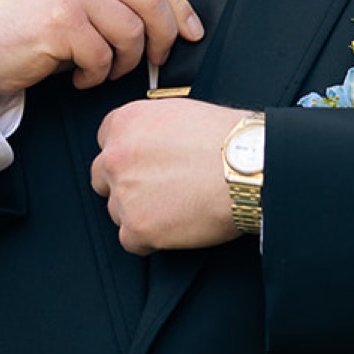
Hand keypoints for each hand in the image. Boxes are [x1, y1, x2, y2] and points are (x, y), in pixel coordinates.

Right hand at [0, 0, 201, 99]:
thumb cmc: (32, 26)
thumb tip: (180, 20)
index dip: (179, 7)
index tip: (191, 32)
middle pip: (151, 1)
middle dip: (161, 39)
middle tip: (151, 61)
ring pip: (131, 32)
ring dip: (122, 63)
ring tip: (100, 68)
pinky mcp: (60, 21)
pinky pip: (103, 57)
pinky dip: (96, 76)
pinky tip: (78, 75)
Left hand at [91, 99, 247, 255]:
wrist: (250, 168)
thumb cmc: (227, 138)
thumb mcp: (180, 112)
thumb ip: (151, 127)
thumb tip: (148, 142)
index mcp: (124, 122)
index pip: (106, 143)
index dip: (128, 156)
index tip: (145, 164)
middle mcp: (115, 157)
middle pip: (103, 178)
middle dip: (126, 185)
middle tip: (160, 189)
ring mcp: (124, 194)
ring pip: (116, 211)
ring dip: (139, 212)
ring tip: (176, 206)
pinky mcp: (137, 228)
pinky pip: (130, 241)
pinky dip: (151, 239)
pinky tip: (176, 226)